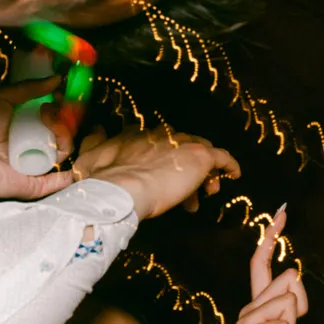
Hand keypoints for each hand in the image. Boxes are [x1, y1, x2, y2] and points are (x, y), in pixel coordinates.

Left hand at [0, 78, 74, 204]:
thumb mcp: (0, 97)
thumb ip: (28, 88)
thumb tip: (57, 79)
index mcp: (23, 125)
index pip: (51, 116)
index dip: (59, 105)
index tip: (60, 94)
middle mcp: (31, 144)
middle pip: (60, 132)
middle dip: (63, 118)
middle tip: (50, 109)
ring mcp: (34, 164)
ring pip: (62, 150)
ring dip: (64, 134)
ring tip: (49, 122)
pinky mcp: (35, 183)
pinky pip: (59, 180)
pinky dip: (72, 174)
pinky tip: (75, 157)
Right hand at [70, 127, 240, 218]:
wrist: (120, 191)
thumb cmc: (102, 180)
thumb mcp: (89, 158)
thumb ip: (94, 141)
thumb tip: (96, 129)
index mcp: (139, 134)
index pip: (160, 143)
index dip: (165, 162)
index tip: (162, 178)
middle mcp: (162, 134)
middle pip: (182, 148)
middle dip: (185, 169)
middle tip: (187, 192)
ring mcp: (182, 143)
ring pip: (200, 154)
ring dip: (203, 174)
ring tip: (203, 194)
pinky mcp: (200, 156)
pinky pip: (221, 157)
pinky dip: (229, 165)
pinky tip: (234, 175)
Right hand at [212, 207, 304, 323]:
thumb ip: (291, 310)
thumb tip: (292, 274)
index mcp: (259, 307)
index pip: (262, 265)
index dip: (271, 238)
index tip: (282, 213)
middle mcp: (248, 309)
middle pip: (289, 284)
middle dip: (299, 312)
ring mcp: (242, 322)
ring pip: (287, 307)